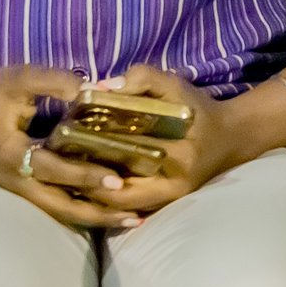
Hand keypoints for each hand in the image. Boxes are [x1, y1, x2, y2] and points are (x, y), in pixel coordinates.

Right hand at [0, 61, 142, 231]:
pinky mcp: (20, 186)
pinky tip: (108, 209)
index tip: (118, 180)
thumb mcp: (21, 78)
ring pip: (57, 211)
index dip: (86, 176)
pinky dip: (79, 208)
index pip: (55, 170)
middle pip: (59, 206)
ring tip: (130, 220)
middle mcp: (13, 179)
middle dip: (97, 213)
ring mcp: (15, 187)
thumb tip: (94, 90)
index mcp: (12, 154)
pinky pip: (52, 203)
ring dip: (92, 216)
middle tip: (135, 217)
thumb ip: (57, 82)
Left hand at [69, 64, 270, 216]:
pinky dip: (104, 198)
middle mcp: (173, 185)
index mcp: (177, 154)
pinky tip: (84, 184)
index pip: (123, 157)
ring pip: (117, 204)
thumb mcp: (176, 85)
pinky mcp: (163, 205)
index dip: (88, 151)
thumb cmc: (200, 109)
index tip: (61, 139)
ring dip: (89, 192)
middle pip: (114, 189)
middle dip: (81, 176)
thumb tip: (100, 88)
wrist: (233, 138)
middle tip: (53, 162)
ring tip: (63, 174)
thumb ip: (143, 79)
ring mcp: (168, 200)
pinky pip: (126, 207)